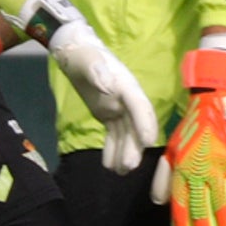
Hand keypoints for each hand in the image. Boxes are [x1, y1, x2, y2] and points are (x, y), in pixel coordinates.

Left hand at [18, 0, 157, 173]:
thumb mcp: (87, 60)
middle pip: (135, 125)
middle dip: (134, 146)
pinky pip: (113, 134)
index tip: (149, 142)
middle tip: (128, 166)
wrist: (75, 54)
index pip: (139, 105)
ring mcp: (119, 108)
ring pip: (125, 134)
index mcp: (126, 85)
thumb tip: (108, 86)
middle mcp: (127, 99)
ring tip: (119, 172)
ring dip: (124, 152)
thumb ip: (97, 72)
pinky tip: (108, 165)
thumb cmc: (83, 54)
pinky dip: (112, 149)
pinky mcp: (109, 115)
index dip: (145, 123)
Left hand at [150, 48, 225, 225]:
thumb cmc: (192, 124)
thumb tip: (161, 201)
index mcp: (182, 164)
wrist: (214, 97)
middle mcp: (200, 167)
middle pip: (202, 205)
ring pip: (223, 200)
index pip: (180, 199)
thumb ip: (167, 175)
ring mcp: (221, 163)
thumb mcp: (173, 147)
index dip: (181, 221)